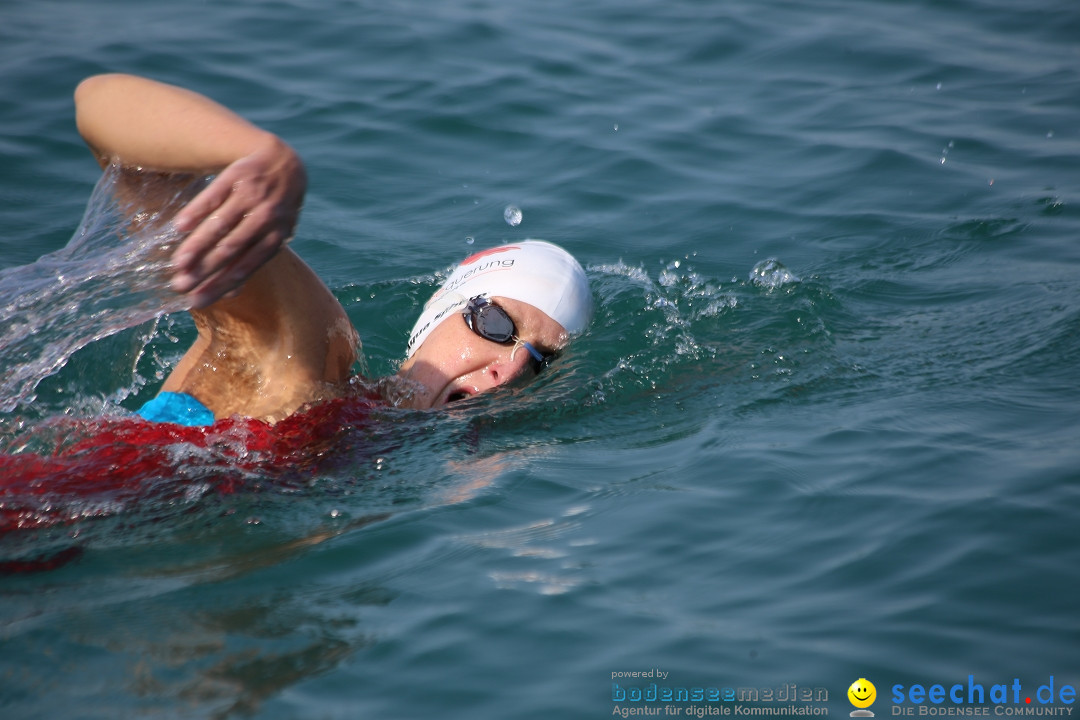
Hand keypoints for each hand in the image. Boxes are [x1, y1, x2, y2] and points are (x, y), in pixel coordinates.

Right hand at [170, 136, 306, 307]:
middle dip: (204, 270)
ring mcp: (251, 196)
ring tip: (177, 264)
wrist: (283, 163)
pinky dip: (195, 212)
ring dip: (197, 246)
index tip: (196, 301)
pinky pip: (212, 196)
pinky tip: (179, 227)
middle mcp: (266, 217)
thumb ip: (253, 259)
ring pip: (220, 225)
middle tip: (180, 286)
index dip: (220, 286)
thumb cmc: (274, 210)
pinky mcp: (236, 176)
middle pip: (230, 249)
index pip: (245, 267)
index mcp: (277, 237)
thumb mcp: (275, 234)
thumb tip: (231, 294)